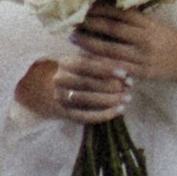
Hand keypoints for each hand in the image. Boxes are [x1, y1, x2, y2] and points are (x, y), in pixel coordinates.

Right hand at [17, 50, 133, 122]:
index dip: (105, 69)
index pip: (85, 65)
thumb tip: (125, 66)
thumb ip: (100, 59)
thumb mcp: (83, 59)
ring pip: (87, 101)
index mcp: (64, 63)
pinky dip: (104, 115)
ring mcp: (60, 98)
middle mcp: (59, 80)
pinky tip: (119, 110)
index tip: (124, 72)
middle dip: (111, 86)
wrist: (47, 88)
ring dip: (110, 101)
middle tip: (129, 86)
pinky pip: (85, 117)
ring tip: (128, 98)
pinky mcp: (65, 113)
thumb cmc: (76, 70)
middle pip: (87, 84)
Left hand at [76, 2, 176, 92]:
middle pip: (112, 29)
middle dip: (91, 24)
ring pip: (111, 49)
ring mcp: (142, 57)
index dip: (101, 9)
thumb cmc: (172, 41)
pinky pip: (117, 67)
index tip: (85, 6)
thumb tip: (110, 11)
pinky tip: (88, 59)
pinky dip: (101, 62)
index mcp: (148, 24)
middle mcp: (144, 39)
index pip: (120, 13)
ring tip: (74, 38)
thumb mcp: (156, 26)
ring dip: (90, 43)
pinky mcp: (141, 72)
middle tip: (73, 21)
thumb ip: (136, 21)